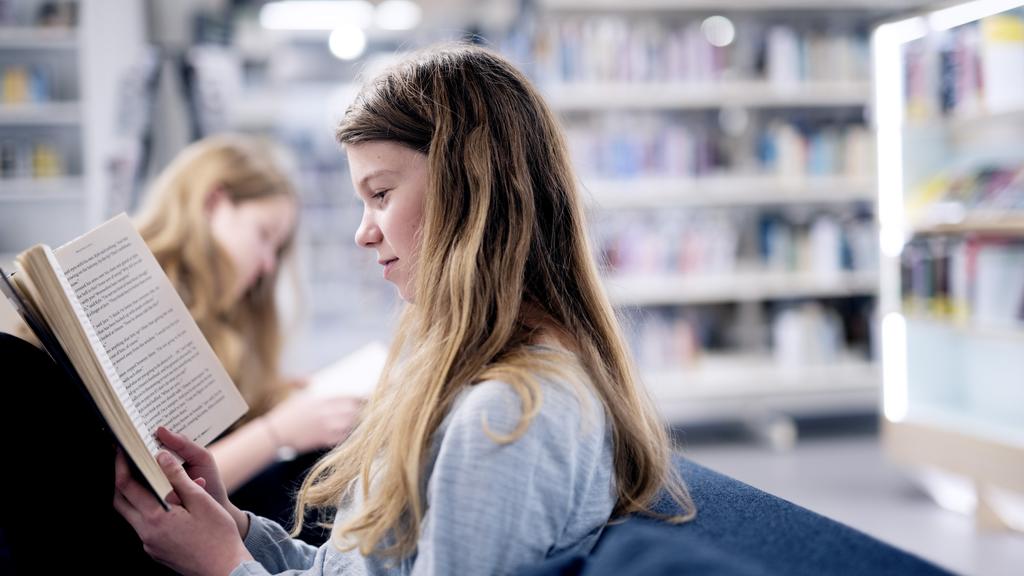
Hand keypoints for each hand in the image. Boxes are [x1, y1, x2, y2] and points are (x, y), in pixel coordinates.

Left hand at [113, 448, 253, 575]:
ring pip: (132, 514)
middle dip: (121, 480)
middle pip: (121, 502)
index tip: (123, 450)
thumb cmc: (218, 536)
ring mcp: (150, 544)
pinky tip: (168, 504)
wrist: (226, 569)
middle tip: (128, 462)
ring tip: (152, 480)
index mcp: (156, 517)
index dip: (122, 465)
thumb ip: (178, 478)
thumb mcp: (201, 500)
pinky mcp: (156, 550)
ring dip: (136, 496)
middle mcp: (146, 533)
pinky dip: (150, 511)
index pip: (127, 486)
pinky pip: (145, 526)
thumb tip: (161, 457)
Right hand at [264, 392, 363, 453]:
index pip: (349, 397)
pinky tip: (352, 433)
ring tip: (365, 422)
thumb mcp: (296, 397)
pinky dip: (349, 435)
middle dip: (363, 410)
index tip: (370, 397)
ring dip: (358, 422)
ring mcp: (326, 428)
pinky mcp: (324, 440)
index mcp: (321, 400)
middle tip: (372, 410)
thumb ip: (305, 385)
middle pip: (353, 411)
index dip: (362, 398)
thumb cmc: (286, 414)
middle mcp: (326, 413)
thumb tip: (310, 379)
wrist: (276, 434)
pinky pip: (343, 437)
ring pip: (351, 424)